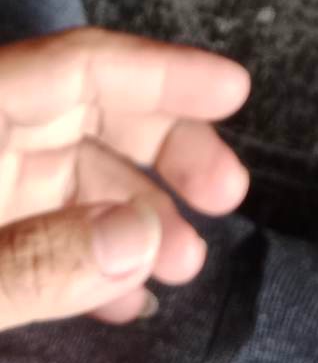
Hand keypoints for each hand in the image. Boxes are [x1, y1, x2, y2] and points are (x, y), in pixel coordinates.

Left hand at [0, 27, 249, 330]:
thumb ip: (38, 261)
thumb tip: (143, 237)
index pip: (80, 67)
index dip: (163, 73)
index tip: (236, 90)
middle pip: (87, 111)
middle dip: (166, 149)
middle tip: (228, 194)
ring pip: (72, 174)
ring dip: (136, 216)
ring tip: (185, 265)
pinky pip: (44, 226)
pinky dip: (90, 255)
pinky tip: (129, 296)